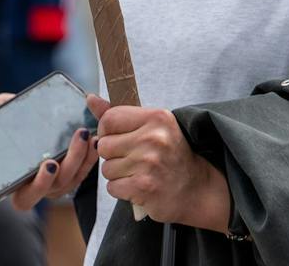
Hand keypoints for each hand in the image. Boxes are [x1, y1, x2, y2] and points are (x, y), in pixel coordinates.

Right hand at [0, 92, 104, 211]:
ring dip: (74, 161)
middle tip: (49, 163)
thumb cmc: (22, 120)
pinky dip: (89, 157)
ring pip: (66, 183)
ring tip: (78, 136)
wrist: (51, 118)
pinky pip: (83, 172)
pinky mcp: (76, 175)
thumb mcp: (6, 110)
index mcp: (11, 175)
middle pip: (36, 194)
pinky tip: (92, 139)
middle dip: (43, 183)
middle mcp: (33, 185)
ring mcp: (55, 183)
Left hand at [96, 103, 231, 229]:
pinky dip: (121, 190)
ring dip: (117, 174)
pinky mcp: (145, 188)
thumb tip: (90, 98)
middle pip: (105, 145)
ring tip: (136, 173)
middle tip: (131, 159)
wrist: (199, 190)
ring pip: (107, 168)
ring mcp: (149, 164)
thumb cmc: (171, 155)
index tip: (118, 139)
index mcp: (156, 118)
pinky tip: (137, 186)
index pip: (109, 119)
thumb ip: (119, 113)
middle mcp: (153, 139)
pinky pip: (113, 187)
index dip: (107, 131)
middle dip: (112, 155)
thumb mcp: (153, 126)